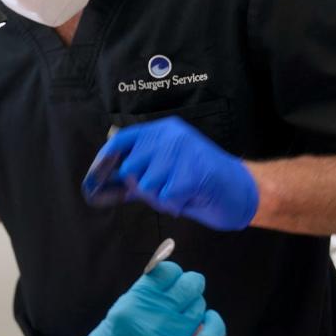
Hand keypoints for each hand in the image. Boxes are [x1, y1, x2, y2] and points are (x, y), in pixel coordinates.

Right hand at [75, 261, 225, 335]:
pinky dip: (213, 322)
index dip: (172, 272)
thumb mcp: (123, 312)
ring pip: (199, 306)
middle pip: (189, 285)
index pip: (167, 271)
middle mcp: (156, 318)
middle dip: (188, 285)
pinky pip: (213, 331)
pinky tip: (206, 320)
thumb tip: (171, 275)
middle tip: (184, 291)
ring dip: (194, 307)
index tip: (171, 278)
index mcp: (137, 302)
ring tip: (184, 315)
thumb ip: (146, 294)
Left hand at [82, 116, 257, 230]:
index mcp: (162, 131)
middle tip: (167, 189)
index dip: (104, 161)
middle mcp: (170, 135)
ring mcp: (183, 150)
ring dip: (161, 198)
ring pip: (147, 185)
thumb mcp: (164, 173)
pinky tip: (190, 198)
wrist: (242, 191)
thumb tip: (99, 186)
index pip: (122, 140)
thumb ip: (135, 176)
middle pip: (132, 168)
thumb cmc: (199, 183)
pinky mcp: (193, 171)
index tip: (93, 181)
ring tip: (181, 192)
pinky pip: (166, 198)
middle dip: (144, 187)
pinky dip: (175, 205)